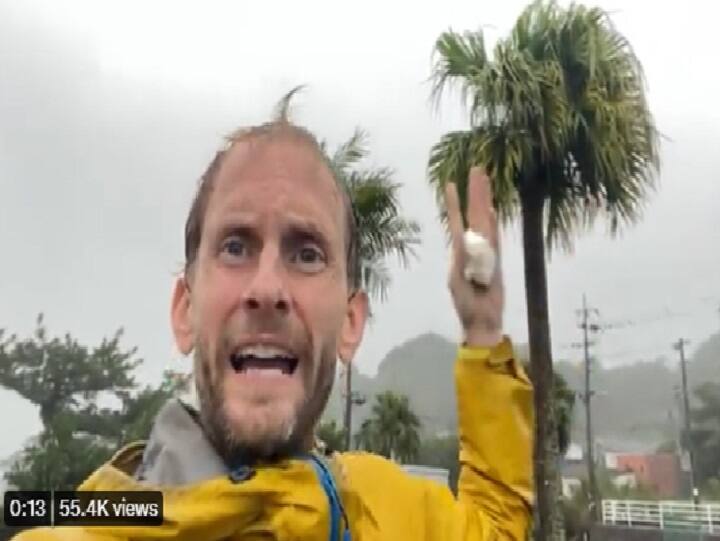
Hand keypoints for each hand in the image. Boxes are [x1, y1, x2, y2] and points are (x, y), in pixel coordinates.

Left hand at [444, 167, 503, 347]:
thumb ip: (458, 263)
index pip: (456, 221)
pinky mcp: (498, 260)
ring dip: (485, 201)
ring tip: (485, 180)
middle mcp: (474, 247)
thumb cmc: (466, 304)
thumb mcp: (456, 282)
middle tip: (476, 169)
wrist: (483, 320)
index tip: (451, 183)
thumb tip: (460, 244)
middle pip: (474, 214)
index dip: (454, 203)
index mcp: (459, 251)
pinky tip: (494, 208)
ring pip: (486, 221)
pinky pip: (497, 238)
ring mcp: (487, 252)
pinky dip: (495, 224)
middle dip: (475, 193)